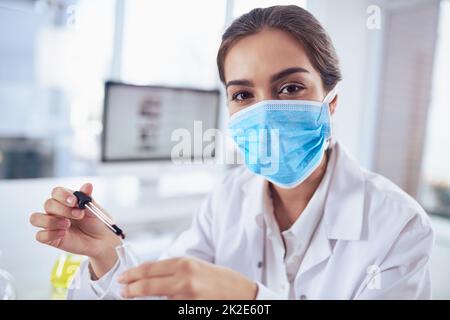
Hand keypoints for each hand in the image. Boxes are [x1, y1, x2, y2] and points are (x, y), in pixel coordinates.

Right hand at [30, 183, 121, 276]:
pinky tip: (63, 234)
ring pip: (36, 218)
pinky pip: (40, 236)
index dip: (63, 195)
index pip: (56, 192)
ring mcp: (51, 224)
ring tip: (67, 225)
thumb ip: (88, 198)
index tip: (74, 201)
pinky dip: (50, 234)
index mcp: (66, 200)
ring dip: (51, 221)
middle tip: (79, 215)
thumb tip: (88, 185)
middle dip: (63, 209)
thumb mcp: (94, 209)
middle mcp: (56, 210)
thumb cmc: (97, 222)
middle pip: (48, 204)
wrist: (101, 239)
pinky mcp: (50, 238)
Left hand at [117, 257, 257, 299]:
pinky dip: (163, 304)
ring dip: (145, 299)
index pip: (151, 268)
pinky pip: (169, 306)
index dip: (133, 273)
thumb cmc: (223, 280)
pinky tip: (159, 302)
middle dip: (131, 288)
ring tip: (134, 296)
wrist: (243, 295)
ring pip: (157, 298)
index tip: (124, 277)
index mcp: (186, 263)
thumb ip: (176, 269)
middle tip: (123, 291)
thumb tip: (153, 274)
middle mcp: (184, 279)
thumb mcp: (198, 266)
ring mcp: (186, 297)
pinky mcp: (189, 309)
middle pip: (147, 284)